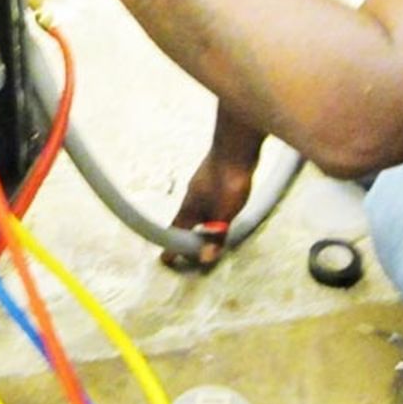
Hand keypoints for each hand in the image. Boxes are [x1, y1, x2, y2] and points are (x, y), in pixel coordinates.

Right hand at [161, 150, 256, 268]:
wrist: (236, 145)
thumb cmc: (228, 179)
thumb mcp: (224, 213)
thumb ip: (216, 235)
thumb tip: (205, 258)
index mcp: (190, 206)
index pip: (177, 231)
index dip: (172, 246)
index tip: (165, 258)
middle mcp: (193, 195)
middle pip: (186, 218)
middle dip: (185, 233)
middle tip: (185, 245)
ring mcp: (204, 182)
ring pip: (198, 206)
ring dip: (199, 219)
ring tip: (202, 228)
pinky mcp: (217, 174)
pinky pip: (209, 195)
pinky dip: (210, 206)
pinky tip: (218, 203)